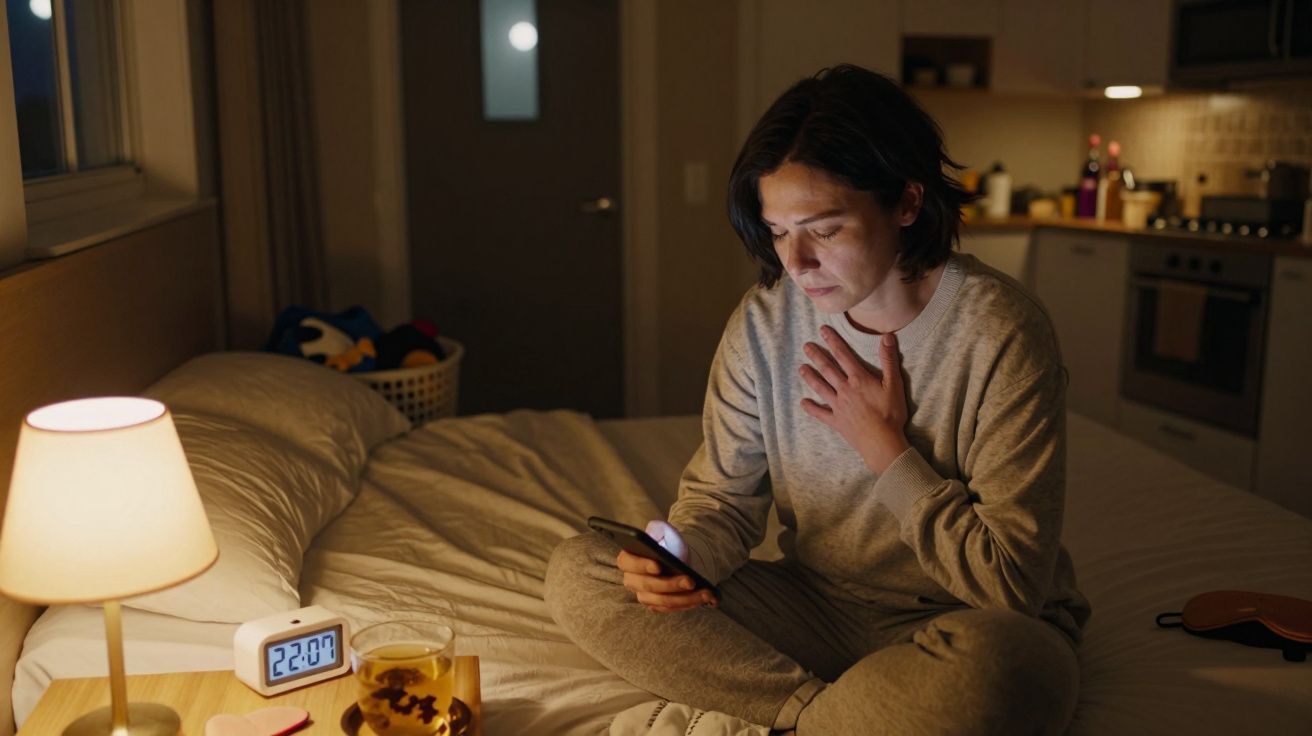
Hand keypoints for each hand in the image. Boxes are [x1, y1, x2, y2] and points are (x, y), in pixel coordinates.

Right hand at [615, 520, 717, 612]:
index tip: (658, 566)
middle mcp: (632, 580)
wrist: (677, 560)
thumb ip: (657, 528)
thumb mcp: (662, 532)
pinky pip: (673, 609)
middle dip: (671, 584)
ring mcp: (644, 596)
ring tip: (705, 592)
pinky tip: (706, 598)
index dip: (641, 565)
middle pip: (648, 586)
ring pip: (663, 601)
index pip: (628, 563)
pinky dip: (690, 604)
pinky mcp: (657, 606)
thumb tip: (655, 530)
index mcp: (627, 559)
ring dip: (686, 598)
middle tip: (690, 581)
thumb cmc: (667, 545)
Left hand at [799, 325, 910, 473]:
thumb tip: (887, 336)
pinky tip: (803, 403)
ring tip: (800, 368)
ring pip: (821, 388)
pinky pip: (820, 413)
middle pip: (828, 369)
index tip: (823, 330)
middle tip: (806, 346)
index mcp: (858, 379)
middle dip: (816, 356)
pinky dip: (811, 408)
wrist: (882, 442)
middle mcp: (844, 390)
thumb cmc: (890, 413)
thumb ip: (889, 360)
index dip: (833, 341)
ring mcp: (838, 406)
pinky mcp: (836, 421)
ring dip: (810, 377)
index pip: (843, 355)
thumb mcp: (894, 384)